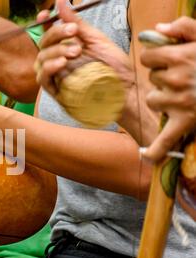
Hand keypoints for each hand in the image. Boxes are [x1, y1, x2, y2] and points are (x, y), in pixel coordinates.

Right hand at [35, 0, 133, 95]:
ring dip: (55, 50)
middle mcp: (59, 60)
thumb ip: (77, 23)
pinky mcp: (56, 91)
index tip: (45, 13)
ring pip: (41, 60)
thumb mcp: (97, 40)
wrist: (125, 90)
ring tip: (76, 51)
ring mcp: (57, 76)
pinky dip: (49, 68)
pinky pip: (42, 78)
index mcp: (67, 47)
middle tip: (74, 32)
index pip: (49, 34)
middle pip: (43, 44)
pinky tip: (62, 62)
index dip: (44, 23)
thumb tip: (60, 2)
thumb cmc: (114, 67)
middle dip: (56, 34)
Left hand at [140, 17, 195, 161]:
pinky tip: (146, 156)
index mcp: (180, 56)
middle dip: (163, 77)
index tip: (167, 60)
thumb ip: (184, 27)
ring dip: (162, 98)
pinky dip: (156, 150)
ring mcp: (179, 102)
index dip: (156, 58)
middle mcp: (176, 79)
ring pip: (152, 99)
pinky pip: (165, 140)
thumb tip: (157, 30)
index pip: (147, 57)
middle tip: (185, 77)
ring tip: (184, 94)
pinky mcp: (185, 121)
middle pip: (151, 78)